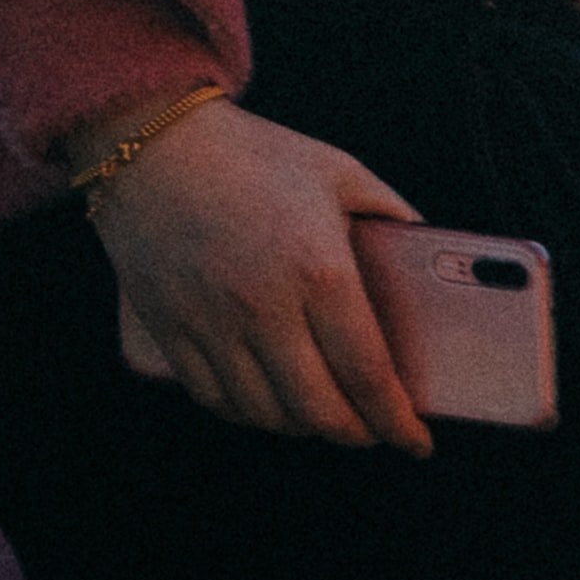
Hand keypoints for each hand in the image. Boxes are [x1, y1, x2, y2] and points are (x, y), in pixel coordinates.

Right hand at [91, 103, 432, 451]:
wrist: (148, 137)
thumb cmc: (255, 153)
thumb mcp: (341, 173)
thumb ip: (394, 218)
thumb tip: (432, 261)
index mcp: (320, 272)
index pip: (369, 375)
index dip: (397, 423)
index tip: (416, 442)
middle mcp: (264, 307)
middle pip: (319, 410)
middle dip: (356, 434)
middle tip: (371, 431)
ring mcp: (210, 321)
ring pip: (266, 414)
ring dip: (303, 428)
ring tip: (324, 416)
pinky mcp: (168, 326)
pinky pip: (213, 398)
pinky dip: (248, 414)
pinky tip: (268, 405)